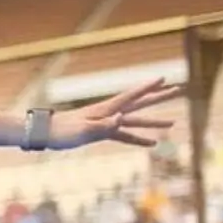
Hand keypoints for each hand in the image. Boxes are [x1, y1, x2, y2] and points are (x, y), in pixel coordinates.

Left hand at [49, 78, 184, 149]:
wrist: (44, 134)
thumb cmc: (61, 132)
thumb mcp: (83, 130)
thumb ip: (103, 125)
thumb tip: (122, 119)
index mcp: (105, 109)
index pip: (131, 96)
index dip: (148, 87)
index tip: (165, 78)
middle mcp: (109, 113)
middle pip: (139, 104)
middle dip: (159, 97)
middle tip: (179, 89)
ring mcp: (105, 123)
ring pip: (135, 121)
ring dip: (154, 122)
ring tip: (173, 122)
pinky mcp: (101, 133)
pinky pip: (125, 136)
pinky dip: (138, 139)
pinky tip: (151, 144)